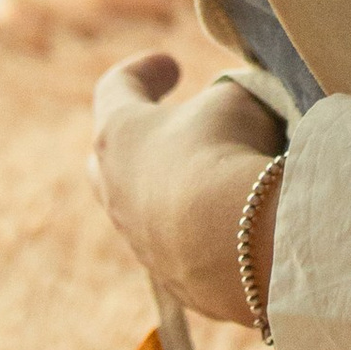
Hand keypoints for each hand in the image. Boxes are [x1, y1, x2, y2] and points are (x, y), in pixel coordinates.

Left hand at [89, 52, 286, 325]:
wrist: (236, 245)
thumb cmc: (226, 153)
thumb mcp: (235, 101)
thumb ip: (227, 97)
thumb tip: (233, 111)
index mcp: (118, 133)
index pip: (116, 89)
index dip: (142, 73)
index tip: (170, 67)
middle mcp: (115, 189)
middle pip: (109, 157)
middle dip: (140, 139)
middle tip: (171, 129)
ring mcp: (139, 241)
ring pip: (146, 209)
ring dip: (176, 190)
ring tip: (221, 180)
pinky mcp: (175, 282)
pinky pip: (184, 249)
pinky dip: (205, 233)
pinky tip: (241, 227)